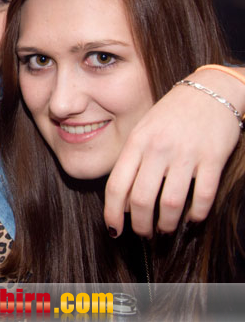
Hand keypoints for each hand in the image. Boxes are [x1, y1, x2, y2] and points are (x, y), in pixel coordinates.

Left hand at [104, 67, 244, 237]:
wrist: (209, 91)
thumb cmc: (171, 114)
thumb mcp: (142, 130)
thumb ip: (132, 160)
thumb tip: (123, 200)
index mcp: (136, 142)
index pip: (116, 185)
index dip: (112, 213)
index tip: (114, 229)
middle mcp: (157, 149)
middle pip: (141, 200)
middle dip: (140, 225)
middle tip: (144, 233)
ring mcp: (185, 154)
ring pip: (170, 203)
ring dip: (166, 224)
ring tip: (165, 229)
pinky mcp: (212, 159)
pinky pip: (203, 196)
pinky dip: (196, 214)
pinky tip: (192, 219)